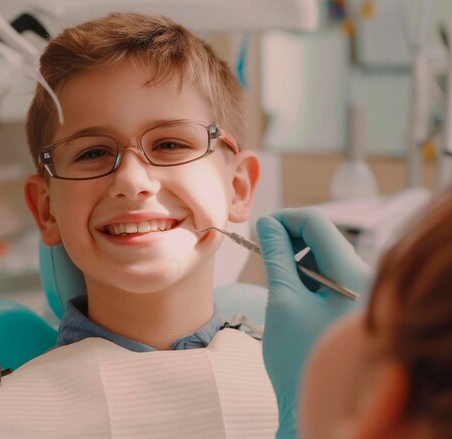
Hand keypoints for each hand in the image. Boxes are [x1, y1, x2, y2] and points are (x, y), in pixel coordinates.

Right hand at [256, 208, 371, 437]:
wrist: (315, 404)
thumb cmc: (299, 355)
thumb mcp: (283, 299)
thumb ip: (276, 255)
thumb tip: (266, 224)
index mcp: (353, 274)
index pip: (317, 223)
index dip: (284, 219)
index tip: (258, 229)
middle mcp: (365, 278)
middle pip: (323, 237)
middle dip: (289, 239)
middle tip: (261, 251)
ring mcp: (362, 292)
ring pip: (325, 256)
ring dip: (297, 259)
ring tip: (277, 281)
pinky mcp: (355, 304)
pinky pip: (330, 275)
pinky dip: (306, 276)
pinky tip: (292, 294)